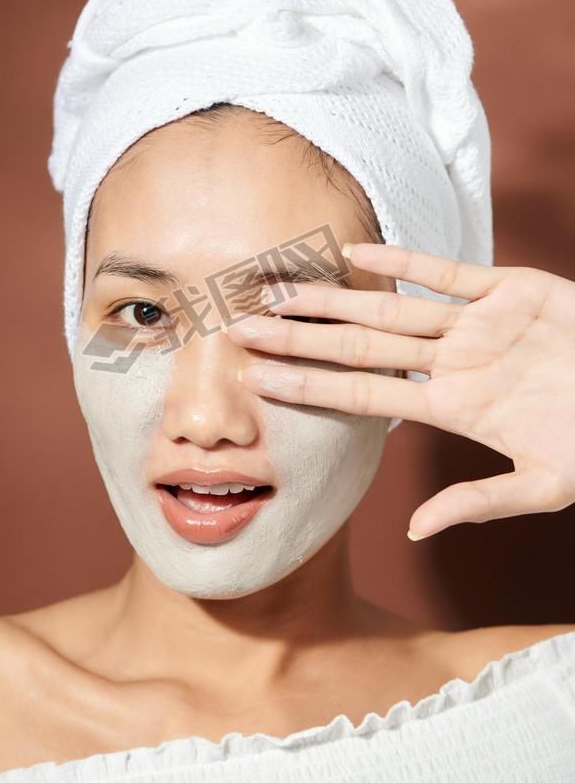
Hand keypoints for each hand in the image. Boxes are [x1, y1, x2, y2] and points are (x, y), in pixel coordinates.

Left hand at [226, 243, 574, 539]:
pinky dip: (406, 263)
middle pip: (360, 348)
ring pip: (392, 309)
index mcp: (454, 408)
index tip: (258, 381)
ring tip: (278, 293)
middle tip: (239, 331)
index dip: (310, 386)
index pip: (364, 394)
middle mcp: (453, 364)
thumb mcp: (545, 484)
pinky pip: (448, 273)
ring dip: (334, 300)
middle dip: (300, 340)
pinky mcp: (511, 289)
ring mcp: (477, 325)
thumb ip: (479, 501)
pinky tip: (356, 253)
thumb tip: (412, 529)